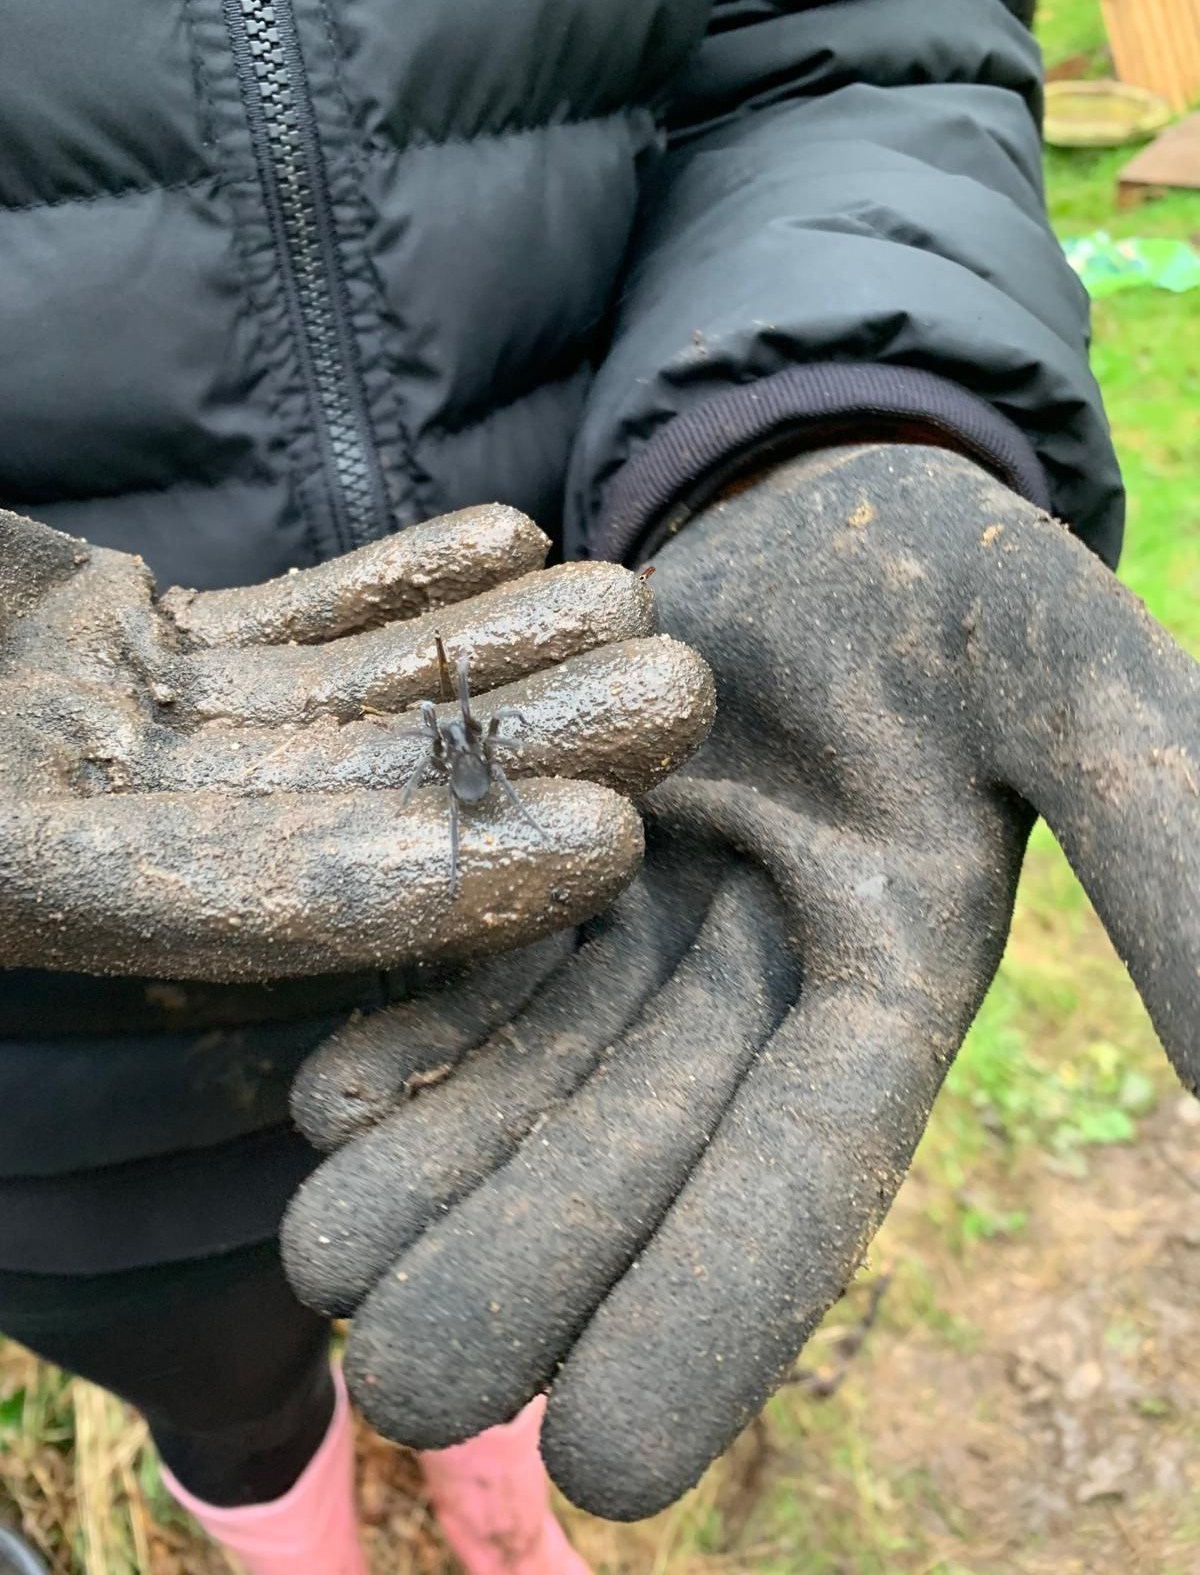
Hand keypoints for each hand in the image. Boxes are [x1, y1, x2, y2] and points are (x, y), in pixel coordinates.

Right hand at [0, 505, 711, 979]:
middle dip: (523, 746)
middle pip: (350, 793)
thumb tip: (68, 880)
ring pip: (340, 696)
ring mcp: (113, 728)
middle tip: (680, 694)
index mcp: (31, 883)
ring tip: (627, 597)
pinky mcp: (120, 642)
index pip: (273, 901)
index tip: (609, 835)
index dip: (451, 877)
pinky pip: (281, 621)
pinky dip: (392, 582)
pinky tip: (511, 538)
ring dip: (492, 652)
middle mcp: (94, 824)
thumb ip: (13, 842)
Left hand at [282, 445, 1197, 1517]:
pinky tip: (327, 1101)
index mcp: (884, 983)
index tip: (605, 1461)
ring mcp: (641, 929)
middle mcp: (752, 989)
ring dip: (438, 1180)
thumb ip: (1163, 834)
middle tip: (409, 1391)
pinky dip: (413, 1036)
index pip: (803, 1176)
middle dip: (525, 1272)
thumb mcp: (1065, 678)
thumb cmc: (949, 576)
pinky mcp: (553, 862)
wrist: (811, 501)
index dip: (712, 1309)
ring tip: (327, 1269)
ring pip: (535, 1081)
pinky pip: (478, 966)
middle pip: (634, 1153)